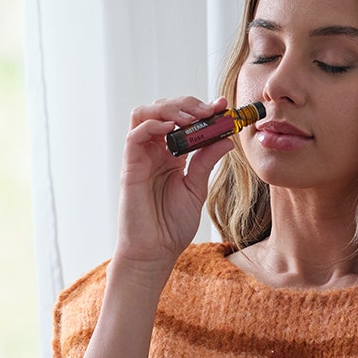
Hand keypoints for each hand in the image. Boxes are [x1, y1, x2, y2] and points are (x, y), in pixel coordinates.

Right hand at [115, 96, 231, 268]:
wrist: (155, 252)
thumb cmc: (171, 225)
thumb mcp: (197, 188)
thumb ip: (206, 162)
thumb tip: (227, 138)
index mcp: (171, 155)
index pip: (183, 121)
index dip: (202, 109)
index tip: (223, 107)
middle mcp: (154, 151)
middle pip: (163, 110)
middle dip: (187, 104)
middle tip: (208, 111)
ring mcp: (141, 157)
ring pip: (145, 114)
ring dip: (169, 109)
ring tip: (191, 118)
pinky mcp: (130, 167)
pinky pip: (135, 136)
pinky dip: (152, 125)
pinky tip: (172, 130)